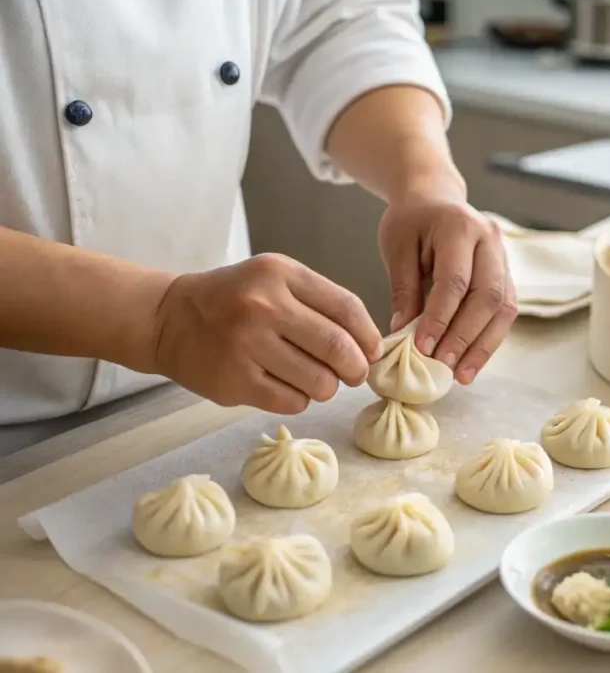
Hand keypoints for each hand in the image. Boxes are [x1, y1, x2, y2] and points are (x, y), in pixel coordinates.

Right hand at [153, 253, 381, 412]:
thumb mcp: (275, 280)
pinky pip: (293, 402)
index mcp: (280, 274)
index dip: (369, 336)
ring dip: (327, 386)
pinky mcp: (235, 381)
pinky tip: (287, 386)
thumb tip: (369, 346)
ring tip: (314, 379)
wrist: (169, 319)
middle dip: (356, 368)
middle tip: (354, 374)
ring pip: (320, 382)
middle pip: (338, 348)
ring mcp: (247, 345)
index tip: (373, 351)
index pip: (347, 308)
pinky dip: (300, 399)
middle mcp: (263, 306)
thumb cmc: (235, 300)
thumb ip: (320, 303)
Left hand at [378, 197, 517, 383]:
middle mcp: (490, 241)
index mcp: (459, 227)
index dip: (441, 318)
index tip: (423, 348)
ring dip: (484, 345)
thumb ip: (404, 290)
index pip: (455, 281)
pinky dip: (489, 339)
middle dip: (465, 336)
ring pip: (504, 308)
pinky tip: (472, 362)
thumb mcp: (397, 248)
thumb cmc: (411, 221)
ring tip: (462, 375)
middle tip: (442, 365)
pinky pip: (506, 312)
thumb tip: (403, 335)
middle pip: (487, 296)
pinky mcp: (508, 275)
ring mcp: (504, 257)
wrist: (435, 197)